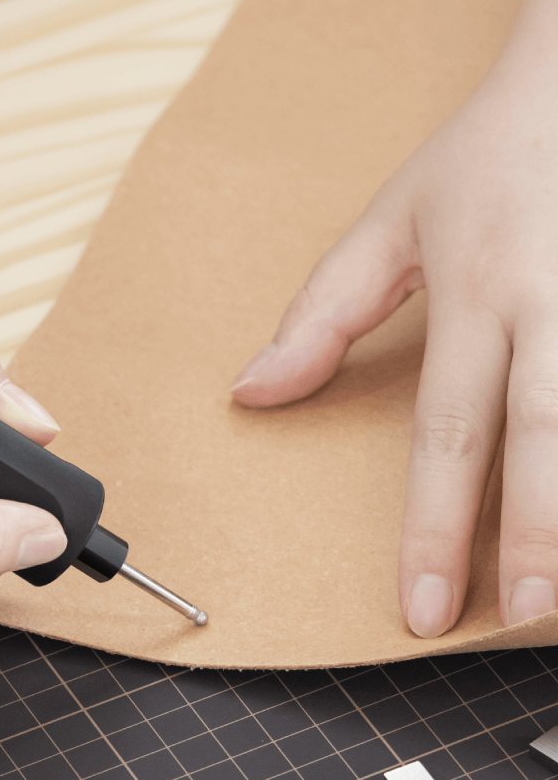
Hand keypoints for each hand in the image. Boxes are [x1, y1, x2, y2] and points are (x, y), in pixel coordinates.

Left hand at [232, 0, 557, 638]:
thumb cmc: (488, 160)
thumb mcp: (392, 219)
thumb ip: (322, 312)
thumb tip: (252, 392)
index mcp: (474, 293)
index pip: (445, 433)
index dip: (432, 530)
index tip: (423, 609)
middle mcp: (550, 303)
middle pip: (542, 436)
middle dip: (535, 535)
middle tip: (522, 619)